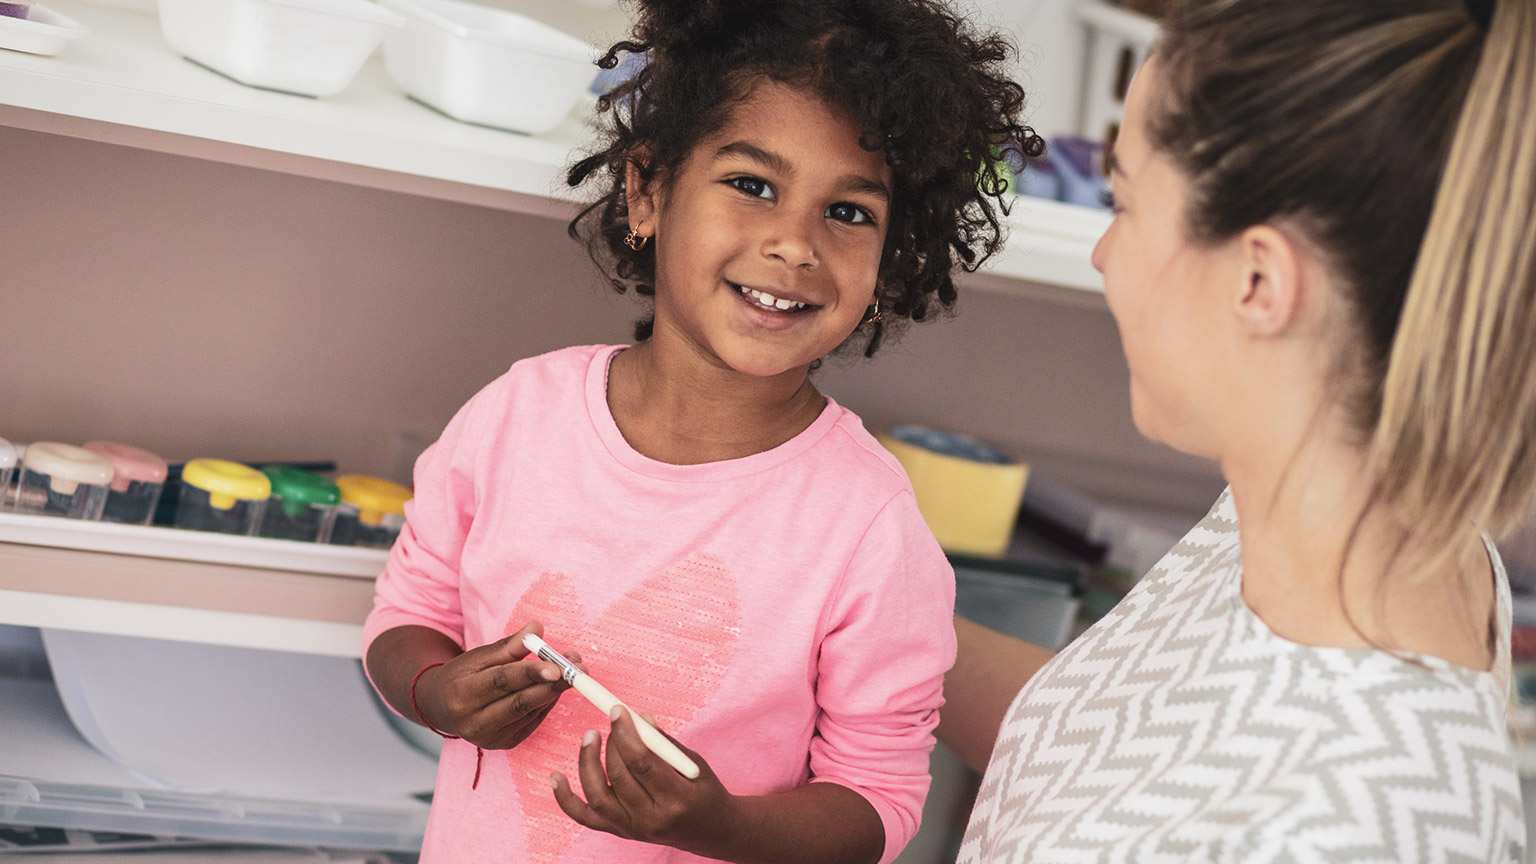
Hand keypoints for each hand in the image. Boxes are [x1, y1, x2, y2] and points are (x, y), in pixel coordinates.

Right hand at [414, 620, 583, 749]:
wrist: (440, 708)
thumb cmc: (460, 677)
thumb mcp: (477, 657)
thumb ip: (509, 646)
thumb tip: (536, 628)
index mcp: (462, 694)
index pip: (502, 682)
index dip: (531, 674)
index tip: (557, 667)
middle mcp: (473, 722)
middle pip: (520, 702)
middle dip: (553, 685)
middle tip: (578, 669)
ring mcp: (489, 738)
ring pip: (530, 712)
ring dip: (555, 691)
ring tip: (574, 672)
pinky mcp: (503, 744)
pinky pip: (532, 721)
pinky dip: (546, 703)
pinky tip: (556, 687)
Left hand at [551, 708, 737, 856]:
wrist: (707, 830)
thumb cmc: (702, 791)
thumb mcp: (692, 763)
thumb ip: (663, 742)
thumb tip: (637, 717)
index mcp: (677, 800)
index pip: (643, 764)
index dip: (626, 734)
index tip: (617, 710)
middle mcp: (652, 821)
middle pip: (619, 777)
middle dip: (611, 742)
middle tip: (612, 720)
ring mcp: (632, 830)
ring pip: (598, 796)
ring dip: (588, 762)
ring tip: (590, 736)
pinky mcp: (619, 832)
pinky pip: (585, 817)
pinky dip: (566, 798)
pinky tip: (556, 777)